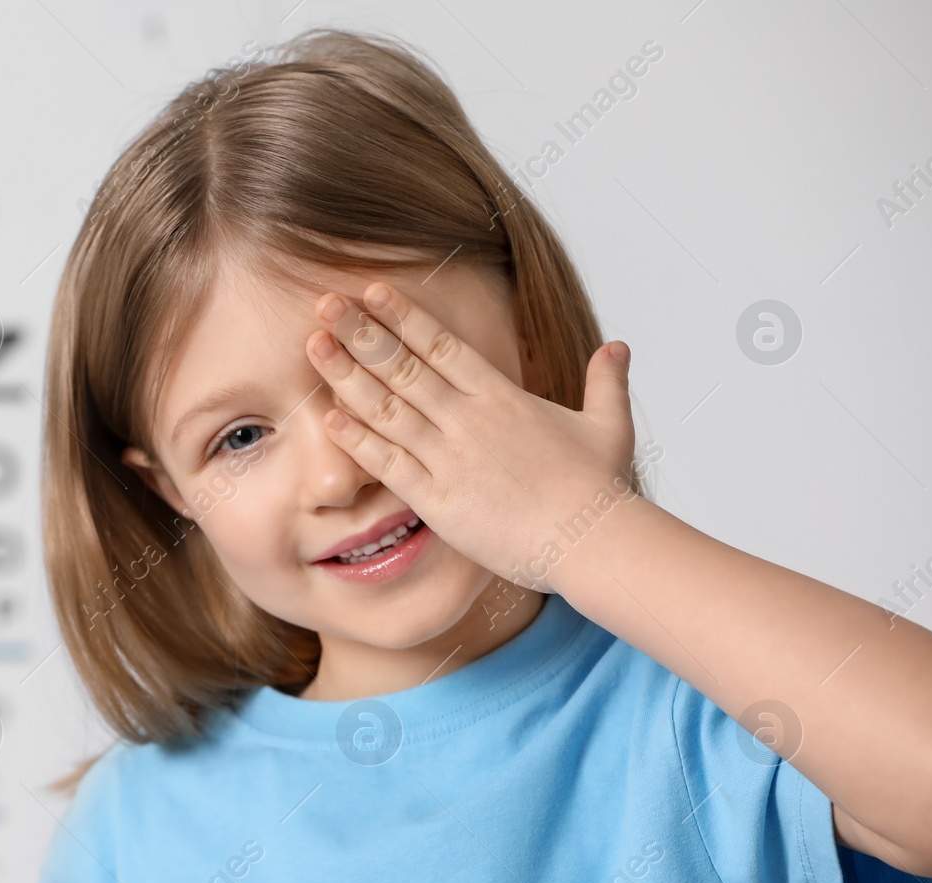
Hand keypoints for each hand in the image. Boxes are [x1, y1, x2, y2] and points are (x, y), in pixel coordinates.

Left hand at [305, 280, 639, 592]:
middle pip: (403, 366)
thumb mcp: (609, 426)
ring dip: (346, 376)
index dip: (404, 316)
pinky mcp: (437, 499)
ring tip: (314, 347)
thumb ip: (606, 382)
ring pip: (387, 408)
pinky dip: (357, 440)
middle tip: (325, 304)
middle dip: (361, 333)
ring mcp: (449, 458)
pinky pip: (388, 464)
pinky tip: (328, 417)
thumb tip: (617, 346)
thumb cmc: (599, 490)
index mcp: (502, 396)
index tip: (373, 292)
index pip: (443, 345)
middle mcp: (469, 420)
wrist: (591, 542)